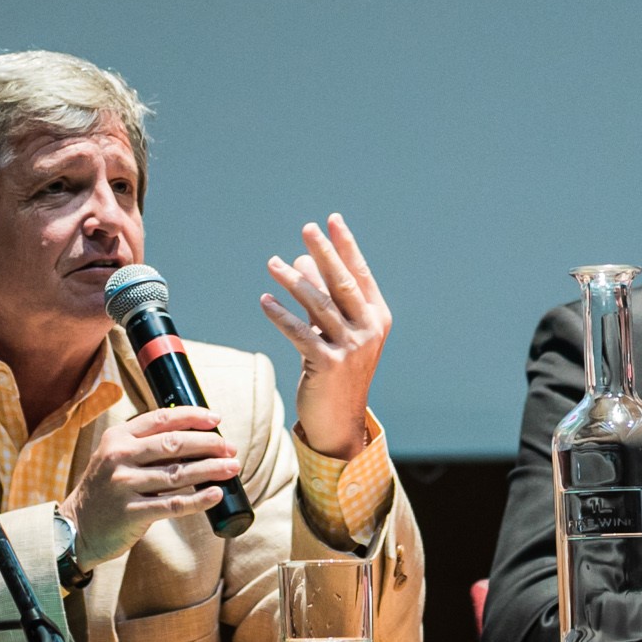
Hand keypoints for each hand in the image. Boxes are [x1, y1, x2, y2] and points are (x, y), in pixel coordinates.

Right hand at [65, 405, 240, 568]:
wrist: (74, 528)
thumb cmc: (104, 491)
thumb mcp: (115, 458)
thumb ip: (144, 446)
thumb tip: (194, 440)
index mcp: (118, 437)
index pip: (161, 418)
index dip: (192, 416)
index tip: (215, 420)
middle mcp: (119, 457)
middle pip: (173, 444)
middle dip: (208, 444)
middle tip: (230, 448)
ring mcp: (124, 485)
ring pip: (177, 474)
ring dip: (210, 469)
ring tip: (232, 468)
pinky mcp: (131, 513)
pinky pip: (172, 505)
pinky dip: (198, 499)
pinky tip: (216, 494)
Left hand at [259, 214, 390, 460]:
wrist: (338, 421)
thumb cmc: (335, 371)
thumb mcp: (333, 331)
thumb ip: (321, 298)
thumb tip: (301, 258)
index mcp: (376, 317)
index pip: (359, 273)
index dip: (345, 246)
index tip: (332, 220)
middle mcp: (368, 329)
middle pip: (342, 282)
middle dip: (324, 252)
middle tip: (307, 228)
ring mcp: (351, 348)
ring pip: (319, 305)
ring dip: (294, 280)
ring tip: (273, 262)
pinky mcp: (328, 364)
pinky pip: (300, 333)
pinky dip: (281, 315)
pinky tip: (265, 300)